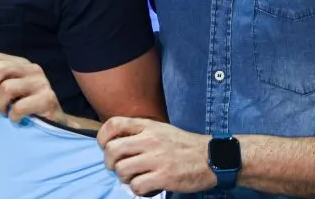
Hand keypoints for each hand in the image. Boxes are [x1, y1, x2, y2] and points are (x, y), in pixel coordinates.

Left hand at [0, 51, 65, 124]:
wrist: (55, 121)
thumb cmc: (26, 105)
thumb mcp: (9, 89)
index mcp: (19, 63)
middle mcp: (31, 68)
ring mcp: (40, 82)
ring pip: (7, 88)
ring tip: (4, 112)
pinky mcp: (47, 98)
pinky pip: (19, 107)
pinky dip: (12, 116)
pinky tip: (15, 119)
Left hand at [98, 117, 216, 196]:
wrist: (211, 157)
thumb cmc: (183, 145)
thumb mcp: (160, 129)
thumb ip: (139, 132)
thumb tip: (115, 142)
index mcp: (147, 126)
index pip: (113, 124)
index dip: (103, 137)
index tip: (105, 147)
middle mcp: (149, 140)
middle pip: (112, 150)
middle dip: (110, 162)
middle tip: (117, 168)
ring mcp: (156, 159)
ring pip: (122, 170)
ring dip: (124, 177)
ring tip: (134, 178)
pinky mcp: (164, 177)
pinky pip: (136, 186)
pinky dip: (137, 189)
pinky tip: (145, 187)